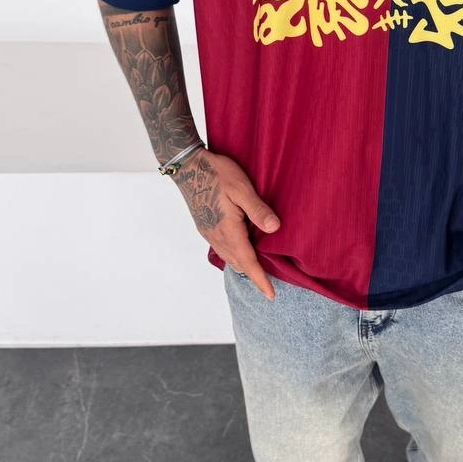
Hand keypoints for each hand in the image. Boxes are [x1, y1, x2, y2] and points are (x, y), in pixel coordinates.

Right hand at [172, 148, 279, 299]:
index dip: (260, 280)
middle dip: (254, 276)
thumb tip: (275, 229)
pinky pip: (222, 249)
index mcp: (228, 230)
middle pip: (239, 263)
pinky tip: (241, 250)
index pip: (248, 262)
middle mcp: (217, 236)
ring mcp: (209, 232)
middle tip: (270, 284)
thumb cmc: (216, 173)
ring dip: (244, 266)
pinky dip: (234, 255)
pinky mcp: (205, 227)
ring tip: (258, 271)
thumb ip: (258, 210)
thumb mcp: (241, 188)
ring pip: (230, 257)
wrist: (187, 166)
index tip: (271, 295)